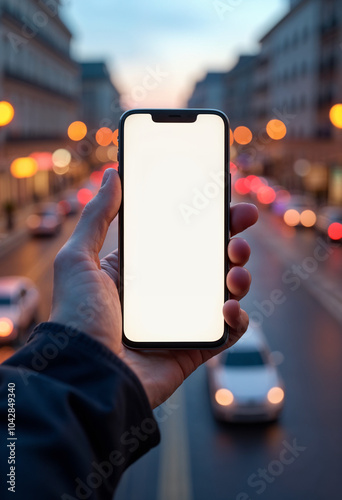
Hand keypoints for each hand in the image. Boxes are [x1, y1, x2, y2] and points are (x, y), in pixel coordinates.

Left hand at [50, 168, 257, 407]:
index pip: (181, 237)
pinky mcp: (192, 349)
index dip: (205, 218)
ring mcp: (180, 320)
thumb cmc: (78, 317)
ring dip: (240, 275)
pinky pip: (226, 333)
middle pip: (209, 260)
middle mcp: (163, 292)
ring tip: (236, 270)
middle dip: (232, 239)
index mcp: (140, 269)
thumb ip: (96, 216)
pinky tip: (230, 309)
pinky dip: (237, 319)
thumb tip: (112, 175)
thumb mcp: (78, 259)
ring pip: (224, 292)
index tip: (225, 199)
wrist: (85, 375)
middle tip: (242, 222)